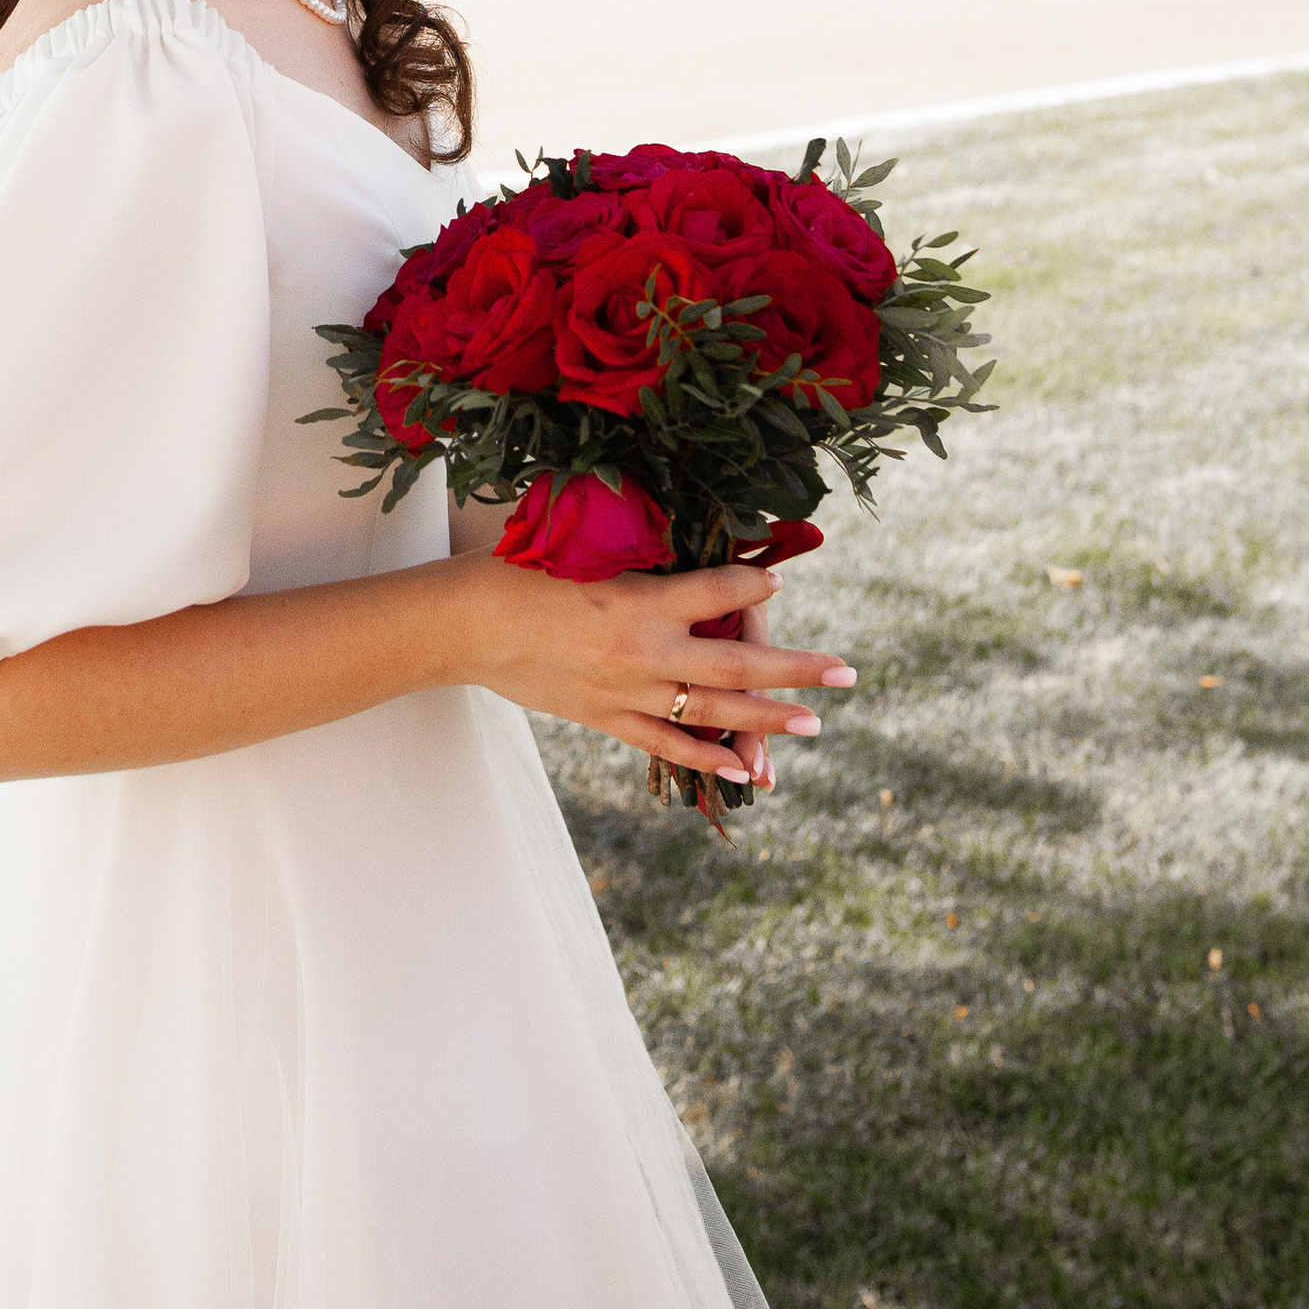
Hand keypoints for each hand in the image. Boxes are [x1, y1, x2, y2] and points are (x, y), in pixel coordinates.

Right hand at [449, 555, 855, 790]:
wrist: (461, 627)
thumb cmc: (515, 568)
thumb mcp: (579, 543)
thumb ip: (638, 546)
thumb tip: (687, 538)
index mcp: (637, 600)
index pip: (717, 591)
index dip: (753, 588)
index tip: (777, 585)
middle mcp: (642, 654)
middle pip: (737, 667)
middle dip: (798, 670)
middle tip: (846, 674)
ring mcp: (626, 695)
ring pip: (712, 714)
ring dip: (768, 721)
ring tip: (814, 725)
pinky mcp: (606, 720)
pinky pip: (668, 746)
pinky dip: (708, 758)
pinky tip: (745, 769)